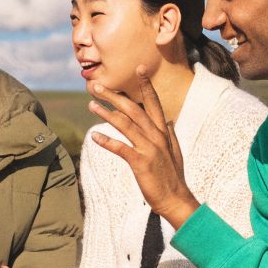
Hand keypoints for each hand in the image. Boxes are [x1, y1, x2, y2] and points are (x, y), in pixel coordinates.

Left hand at [88, 66, 199, 227]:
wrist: (175, 199)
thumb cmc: (171, 176)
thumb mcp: (173, 151)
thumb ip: (168, 135)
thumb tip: (166, 122)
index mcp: (163, 132)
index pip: (153, 103)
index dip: (146, 85)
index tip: (138, 68)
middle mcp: (157, 136)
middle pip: (134, 110)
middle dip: (115, 96)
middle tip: (97, 86)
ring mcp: (149, 149)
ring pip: (126, 125)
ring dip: (107, 114)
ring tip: (91, 105)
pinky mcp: (141, 163)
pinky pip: (122, 149)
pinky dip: (107, 142)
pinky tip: (94, 137)